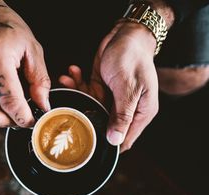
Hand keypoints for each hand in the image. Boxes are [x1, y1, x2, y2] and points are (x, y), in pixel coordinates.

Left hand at [60, 22, 158, 151]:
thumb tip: (115, 140)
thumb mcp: (128, 88)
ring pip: (91, 107)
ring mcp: (112, 98)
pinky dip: (78, 84)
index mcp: (140, 112)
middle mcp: (126, 108)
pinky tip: (72, 73)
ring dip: (78, 94)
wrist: (126, 34)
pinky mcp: (101, 87)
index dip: (109, 145)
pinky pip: (87, 92)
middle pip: (104, 125)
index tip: (90, 145)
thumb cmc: (132, 58)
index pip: (126, 139)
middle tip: (69, 110)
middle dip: (86, 117)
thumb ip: (122, 115)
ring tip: (67, 80)